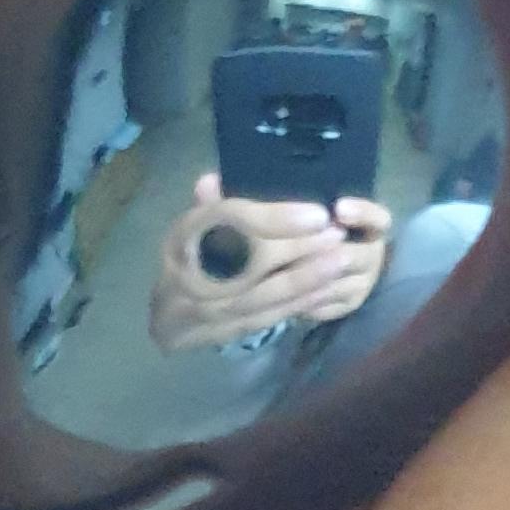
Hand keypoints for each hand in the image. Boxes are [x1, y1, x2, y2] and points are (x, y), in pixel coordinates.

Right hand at [149, 181, 392, 352]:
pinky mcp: (231, 330)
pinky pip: (271, 316)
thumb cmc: (184, 257)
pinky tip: (328, 290)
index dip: (275, 219)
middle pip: (255, 260)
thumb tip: (214, 179)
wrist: (167, 316)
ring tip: (342, 260)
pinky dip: (301, 304)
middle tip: (338, 234)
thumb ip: (211, 205)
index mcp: (184, 237)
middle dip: (300, 249)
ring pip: (267, 293)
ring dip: (308, 279)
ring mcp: (213, 308)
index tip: (314, 212)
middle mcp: (196, 274)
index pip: (232, 222)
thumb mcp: (189, 226)